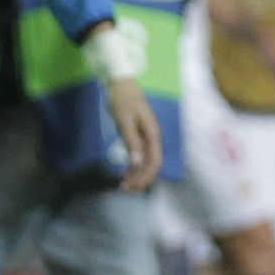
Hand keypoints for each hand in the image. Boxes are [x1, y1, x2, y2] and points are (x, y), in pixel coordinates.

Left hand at [104, 76, 161, 191]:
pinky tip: (124, 174)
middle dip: (140, 179)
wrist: (120, 84)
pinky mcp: (137, 135)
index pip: (154, 161)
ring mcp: (144, 137)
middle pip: (150, 164)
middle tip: (125, 190)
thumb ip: (131, 141)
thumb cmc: (123, 100)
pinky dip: (132, 166)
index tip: (134, 187)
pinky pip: (137, 155)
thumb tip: (136, 164)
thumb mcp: (125, 121)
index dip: (146, 176)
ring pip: (144, 161)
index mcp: (152, 134)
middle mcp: (151, 137)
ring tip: (123, 186)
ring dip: (135, 175)